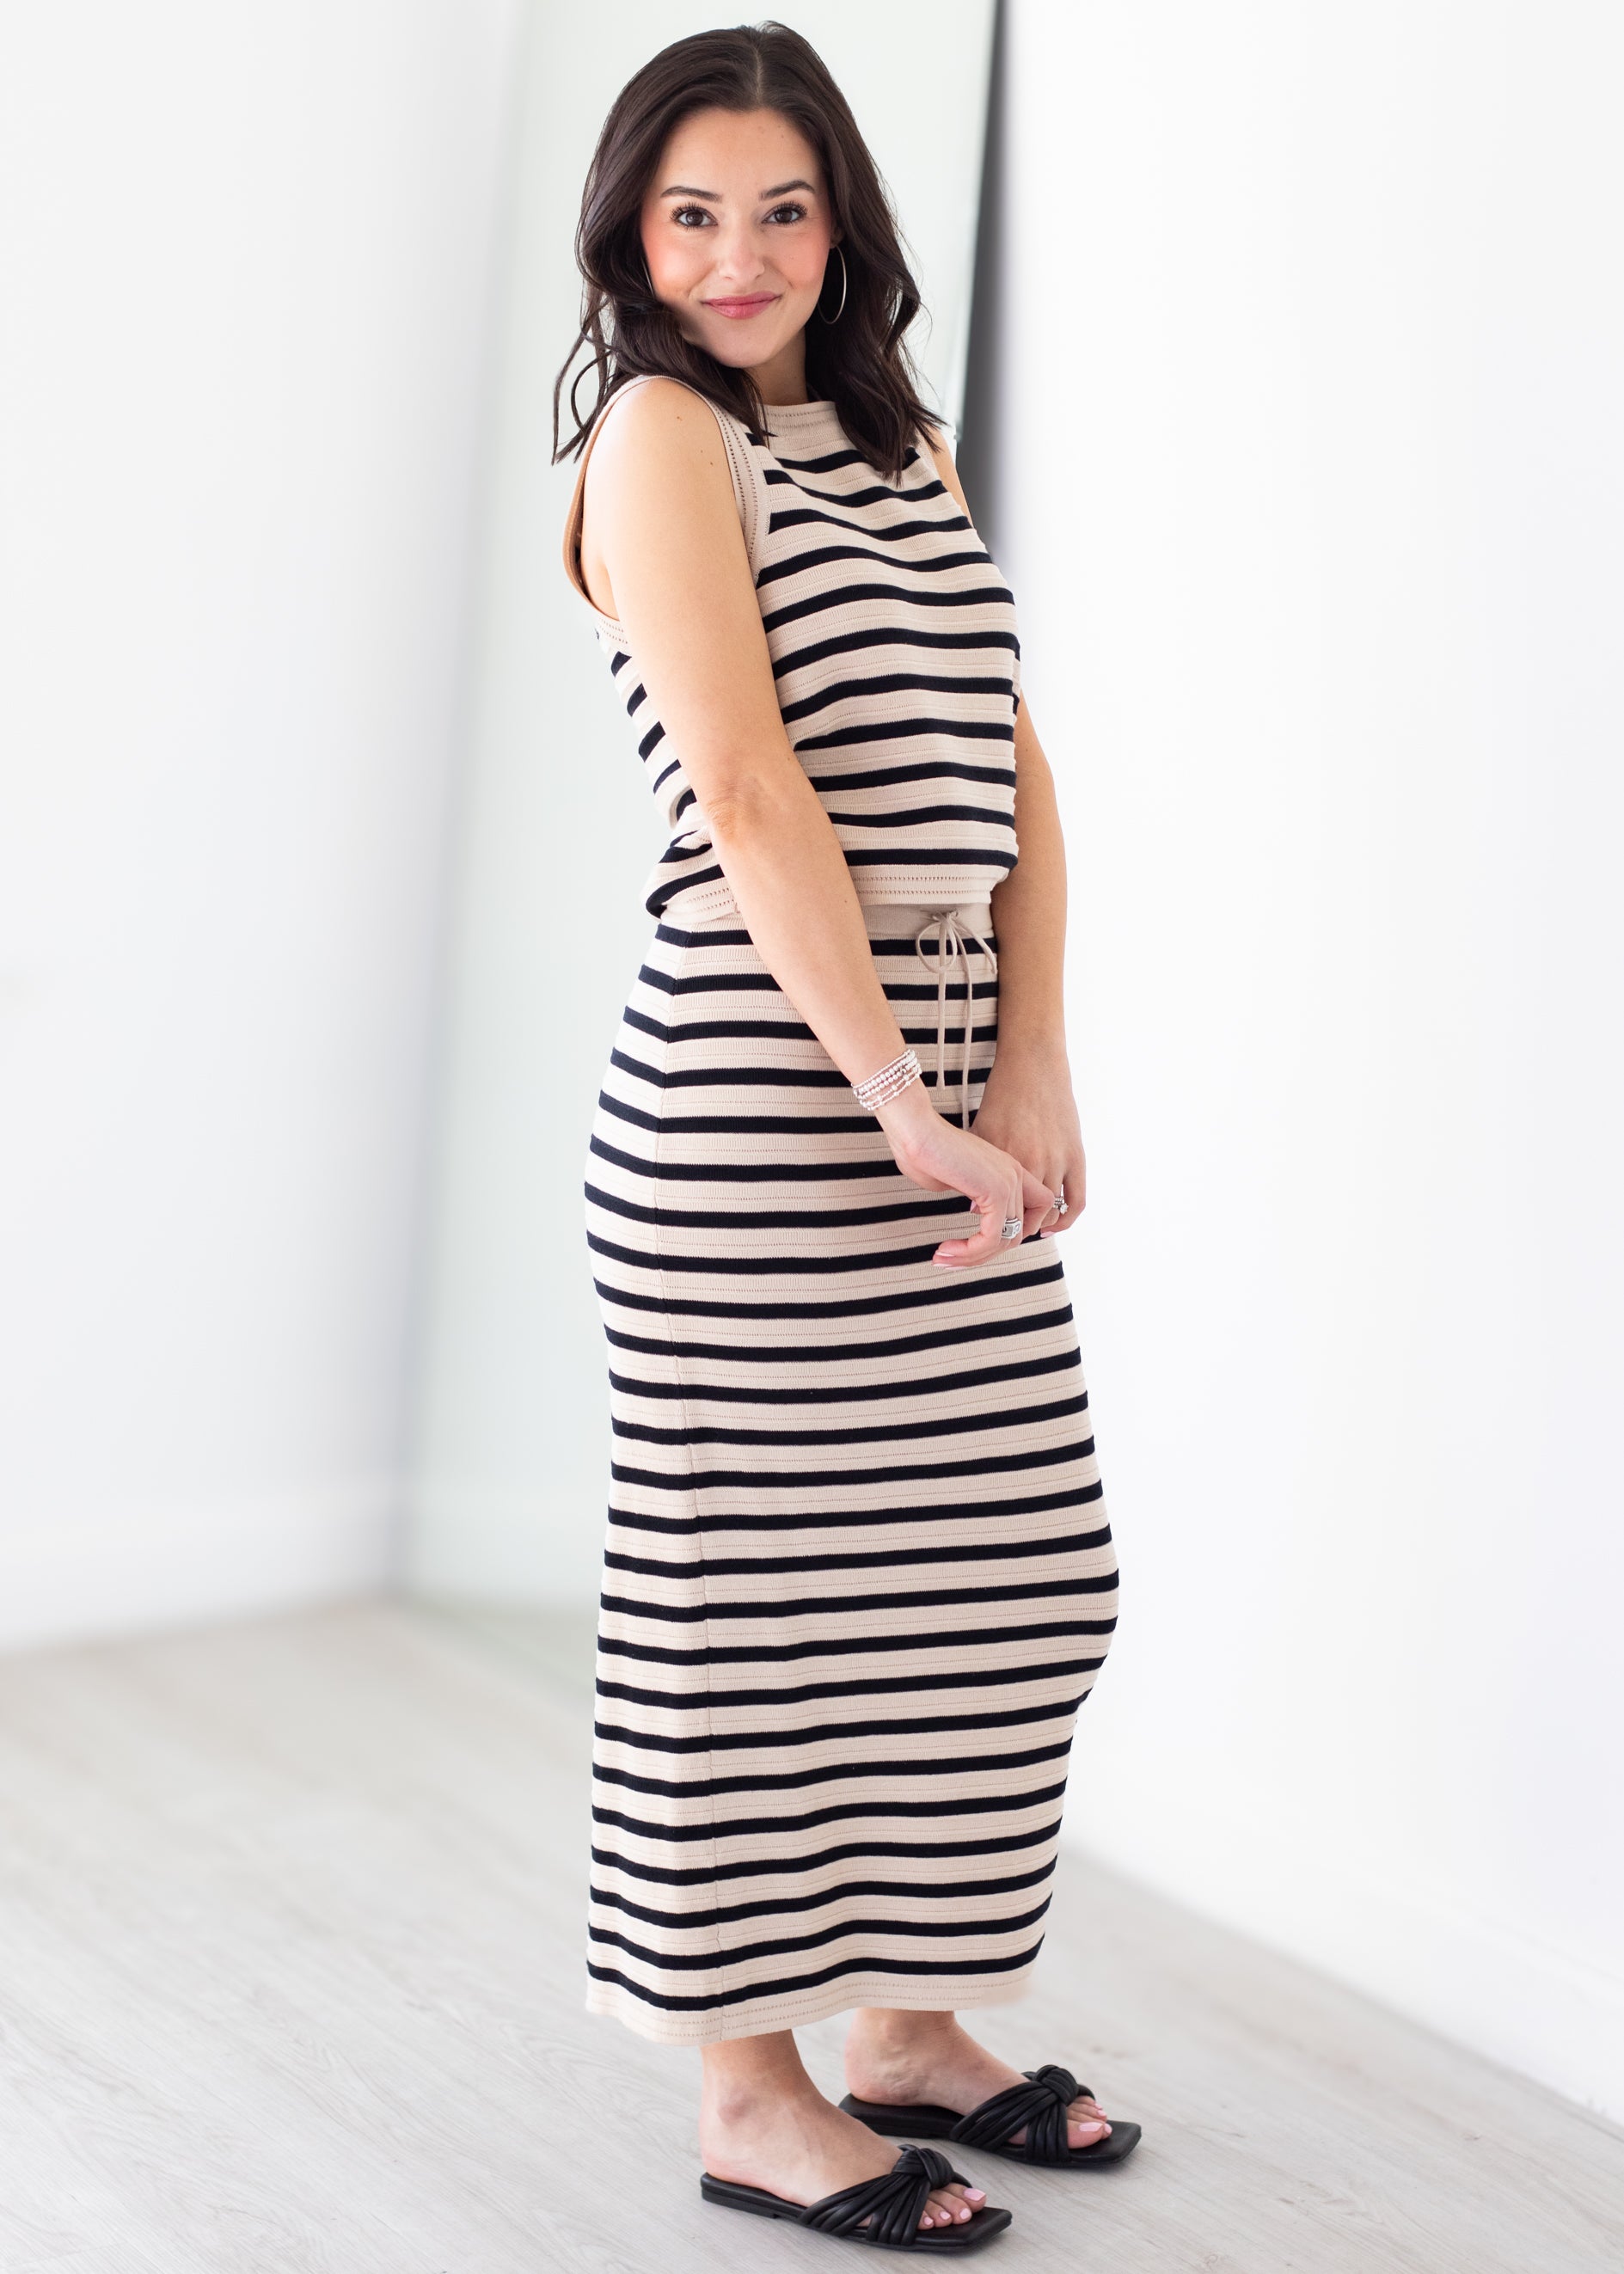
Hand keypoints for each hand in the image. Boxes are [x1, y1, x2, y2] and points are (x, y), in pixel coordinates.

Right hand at [875, 1081, 1053, 1267]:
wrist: (914, 1130)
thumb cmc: (924, 1150)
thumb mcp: (955, 1182)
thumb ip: (971, 1199)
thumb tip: (973, 1218)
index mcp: (1008, 1170)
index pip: (1027, 1216)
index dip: (1003, 1237)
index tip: (972, 1246)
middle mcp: (1015, 1176)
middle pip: (1016, 1234)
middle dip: (983, 1254)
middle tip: (951, 1259)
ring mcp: (1009, 1183)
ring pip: (1004, 1241)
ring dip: (971, 1257)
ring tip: (943, 1259)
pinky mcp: (996, 1192)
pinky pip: (990, 1238)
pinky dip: (969, 1252)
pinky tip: (946, 1251)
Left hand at [970, 1045, 1086, 1239]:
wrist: (1033, 1065)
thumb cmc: (1002, 1097)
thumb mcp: (980, 1132)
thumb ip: (977, 1168)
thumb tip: (974, 1210)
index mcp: (1005, 1160)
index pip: (998, 1211)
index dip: (991, 1229)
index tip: (985, 1232)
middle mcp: (1033, 1164)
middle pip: (1024, 1219)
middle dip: (1012, 1232)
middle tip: (1004, 1234)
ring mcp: (1057, 1161)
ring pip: (1049, 1213)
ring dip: (1037, 1226)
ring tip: (1024, 1227)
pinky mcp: (1076, 1156)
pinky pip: (1076, 1201)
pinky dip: (1065, 1218)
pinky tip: (1051, 1224)